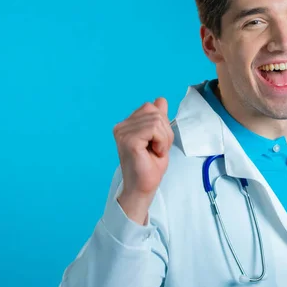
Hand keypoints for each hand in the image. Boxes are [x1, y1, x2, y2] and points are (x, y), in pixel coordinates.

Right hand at [113, 98, 173, 224]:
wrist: (144, 187)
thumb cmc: (150, 165)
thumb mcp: (159, 137)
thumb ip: (158, 118)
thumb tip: (160, 99)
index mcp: (127, 124)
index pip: (151, 107)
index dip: (162, 123)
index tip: (157, 142)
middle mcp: (121, 126)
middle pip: (155, 112)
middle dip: (165, 131)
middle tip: (158, 148)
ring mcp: (123, 132)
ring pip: (156, 120)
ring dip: (164, 138)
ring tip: (156, 152)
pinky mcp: (128, 140)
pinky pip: (154, 129)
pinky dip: (161, 141)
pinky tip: (154, 153)